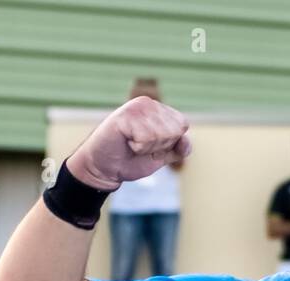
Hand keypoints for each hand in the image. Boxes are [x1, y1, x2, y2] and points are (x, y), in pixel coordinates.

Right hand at [67, 96, 191, 191]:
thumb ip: (177, 149)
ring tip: (132, 144)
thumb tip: (185, 140)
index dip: (169, 143)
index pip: (182, 125)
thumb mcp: (160, 157)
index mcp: (158, 110)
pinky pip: (146, 137)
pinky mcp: (125, 115)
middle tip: (139, 146)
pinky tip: (126, 142)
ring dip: (147, 147)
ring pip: (161, 134)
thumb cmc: (130, 160)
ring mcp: (136, 106)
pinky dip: (138, 147)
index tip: (151, 146)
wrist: (104, 168)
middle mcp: (148, 103)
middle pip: (174, 130)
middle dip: (159, 146)